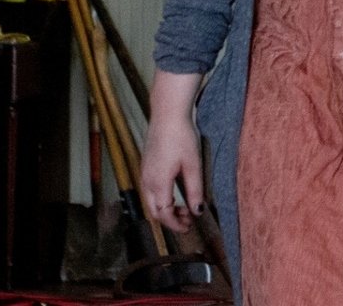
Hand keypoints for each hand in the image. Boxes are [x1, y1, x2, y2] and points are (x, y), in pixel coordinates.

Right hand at [140, 107, 204, 232]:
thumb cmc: (182, 136)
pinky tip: (174, 192)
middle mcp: (147, 180)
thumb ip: (194, 191)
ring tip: (184, 206)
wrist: (167, 113)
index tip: (189, 227)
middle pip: (154, 211)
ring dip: (165, 208)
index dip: (176, 224)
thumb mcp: (193, 165)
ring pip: (151, 201)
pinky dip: (160, 198)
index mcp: (158, 183)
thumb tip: (198, 211)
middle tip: (188, 219)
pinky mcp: (146, 165)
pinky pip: (149, 190)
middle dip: (170, 219)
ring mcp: (144, 172)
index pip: (164, 214)